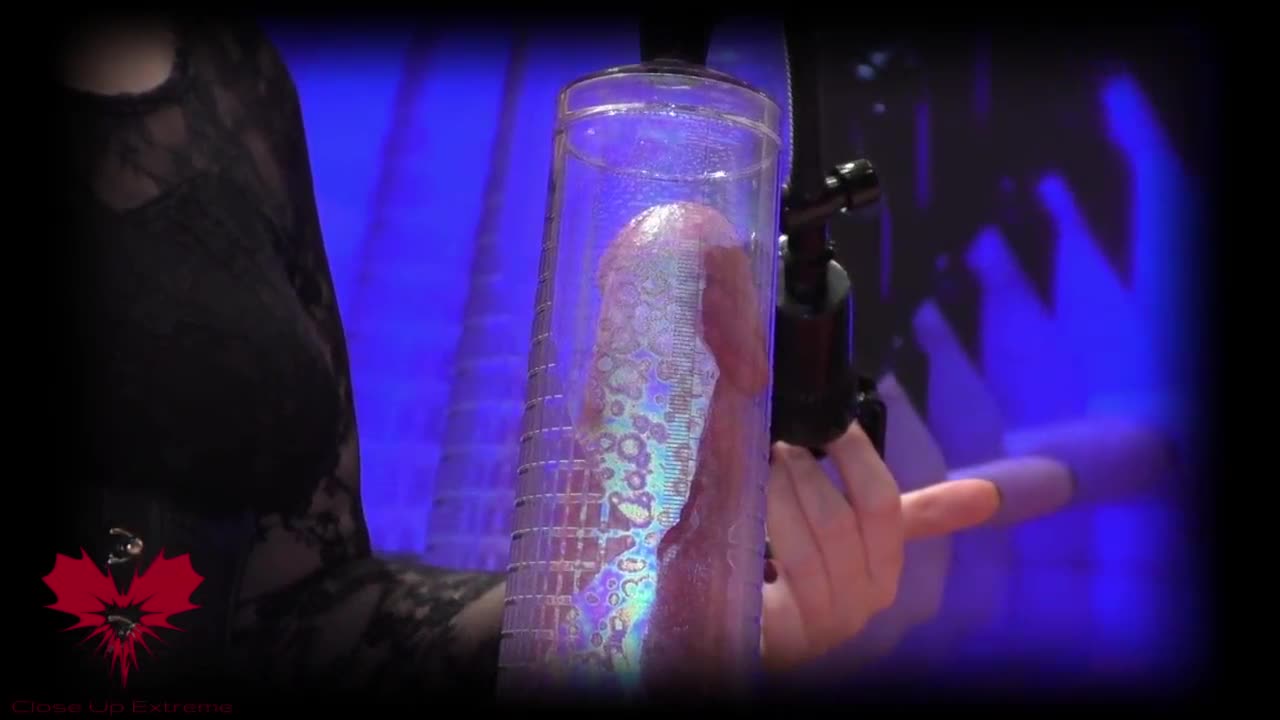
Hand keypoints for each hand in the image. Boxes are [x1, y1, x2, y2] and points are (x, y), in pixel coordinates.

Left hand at [760, 423, 1003, 670]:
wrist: (755, 642)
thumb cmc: (806, 582)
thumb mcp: (857, 540)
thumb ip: (917, 512)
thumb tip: (990, 493)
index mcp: (883, 576)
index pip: (883, 505)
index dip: (856, 456)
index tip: (831, 423)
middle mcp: (858, 606)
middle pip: (838, 521)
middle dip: (804, 470)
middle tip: (777, 441)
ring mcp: (817, 625)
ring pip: (803, 546)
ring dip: (775, 494)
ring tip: (757, 464)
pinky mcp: (776, 636)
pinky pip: (766, 575)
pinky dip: (752, 530)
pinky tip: (738, 504)